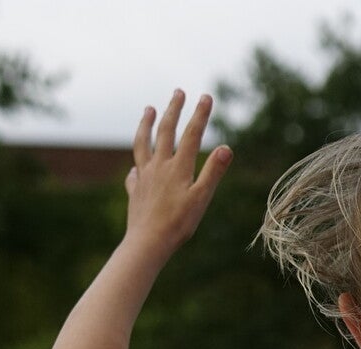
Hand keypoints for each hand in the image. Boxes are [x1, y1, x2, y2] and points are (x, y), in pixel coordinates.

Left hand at [125, 90, 230, 257]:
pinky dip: (137, 166)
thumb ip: (212, 172)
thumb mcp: (201, 199)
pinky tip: (137, 167)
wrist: (147, 243)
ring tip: (148, 109)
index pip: (191, 135)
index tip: (206, 96)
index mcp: (178, 167)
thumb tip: (226, 148)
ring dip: (146, 124)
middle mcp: (158, 166)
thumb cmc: (178, 225)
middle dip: (173, 110)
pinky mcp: (135, 192)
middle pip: (165, 131)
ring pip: (143, 144)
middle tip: (179, 92)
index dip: (200, 115)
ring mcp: (144, 177)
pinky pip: (134, 174)